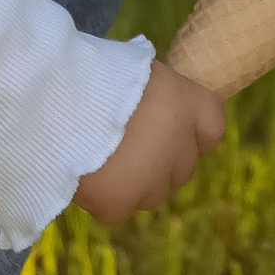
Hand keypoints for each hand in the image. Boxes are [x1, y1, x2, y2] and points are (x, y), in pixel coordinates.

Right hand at [73, 59, 226, 224]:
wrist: (62, 101)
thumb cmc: (96, 72)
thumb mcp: (135, 67)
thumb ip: (153, 94)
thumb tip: (149, 105)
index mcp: (189, 104)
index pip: (213, 127)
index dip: (192, 129)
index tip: (170, 124)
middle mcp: (181, 148)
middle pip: (181, 167)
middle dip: (160, 159)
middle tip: (125, 142)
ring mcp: (153, 182)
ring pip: (152, 192)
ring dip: (135, 182)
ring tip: (101, 158)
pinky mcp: (121, 204)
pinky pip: (116, 208)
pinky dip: (103, 198)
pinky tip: (85, 175)